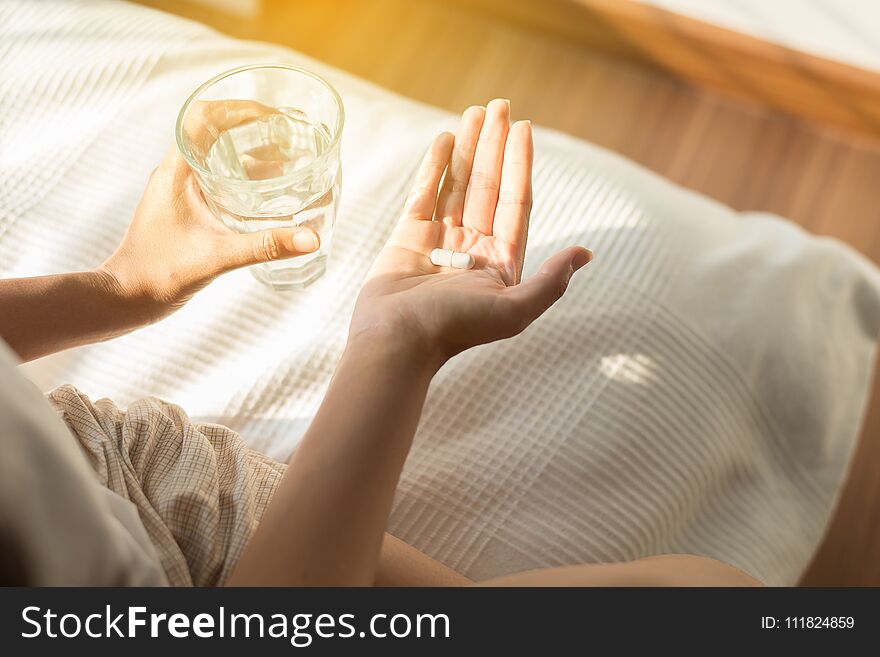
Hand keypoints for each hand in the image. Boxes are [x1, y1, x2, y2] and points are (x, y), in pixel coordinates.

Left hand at [98, 103, 319, 320]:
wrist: (126, 298)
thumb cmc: (159, 274)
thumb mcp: (218, 257)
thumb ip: (265, 247)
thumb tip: (311, 239)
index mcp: (176, 171)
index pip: (203, 117)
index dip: (240, 109)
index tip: (273, 118)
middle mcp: (176, 173)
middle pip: (214, 131)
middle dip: (254, 129)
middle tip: (288, 137)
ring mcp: (179, 190)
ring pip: (216, 156)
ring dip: (250, 152)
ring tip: (286, 158)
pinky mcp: (184, 207)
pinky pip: (216, 178)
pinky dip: (243, 177)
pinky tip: (267, 193)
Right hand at [350, 99, 590, 364]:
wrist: (397, 342)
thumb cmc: (455, 328)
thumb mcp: (515, 309)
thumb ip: (551, 281)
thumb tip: (586, 253)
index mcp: (500, 263)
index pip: (514, 202)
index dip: (520, 164)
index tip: (524, 127)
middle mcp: (473, 249)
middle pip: (487, 186)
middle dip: (494, 145)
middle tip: (499, 105)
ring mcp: (439, 241)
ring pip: (456, 185)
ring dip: (467, 148)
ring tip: (474, 111)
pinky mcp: (407, 238)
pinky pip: (424, 194)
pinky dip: (433, 167)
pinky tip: (444, 139)